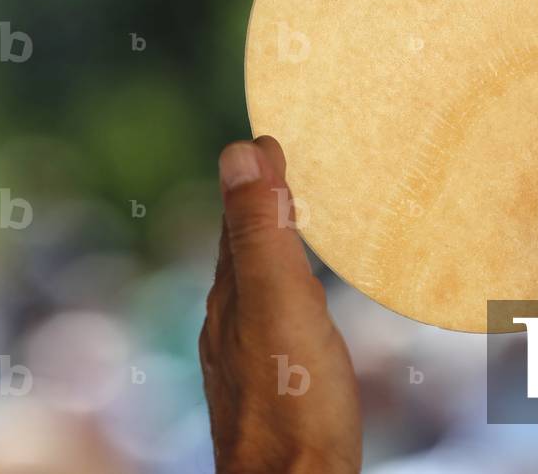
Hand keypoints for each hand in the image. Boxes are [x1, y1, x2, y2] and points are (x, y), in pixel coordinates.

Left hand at [200, 137, 360, 472]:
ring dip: (275, 246)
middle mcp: (232, 321)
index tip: (272, 138)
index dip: (254, 177)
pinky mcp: (277, 382)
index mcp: (233, 293)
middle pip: (244, 248)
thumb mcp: (281, 302)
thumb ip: (262, 232)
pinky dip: (289, 288)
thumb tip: (238, 151)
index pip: (239, 218)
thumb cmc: (295, 400)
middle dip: (262, 206)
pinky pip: (278, 316)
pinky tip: (305, 302)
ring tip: (298, 223)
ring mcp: (251, 355)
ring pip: (259, 284)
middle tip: (287, 168)